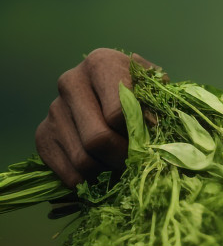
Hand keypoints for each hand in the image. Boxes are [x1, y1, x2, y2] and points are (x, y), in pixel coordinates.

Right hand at [34, 48, 154, 187]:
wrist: (111, 93)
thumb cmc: (141, 90)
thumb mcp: (155, 87)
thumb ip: (157, 103)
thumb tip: (151, 127)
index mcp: (101, 63)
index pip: (118, 113)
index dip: (138, 134)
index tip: (152, 141)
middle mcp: (71, 82)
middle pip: (98, 139)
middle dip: (123, 158)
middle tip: (138, 162)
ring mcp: (53, 109)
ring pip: (83, 160)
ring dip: (108, 171)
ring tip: (124, 165)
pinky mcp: (42, 134)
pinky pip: (68, 173)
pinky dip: (89, 182)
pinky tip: (104, 171)